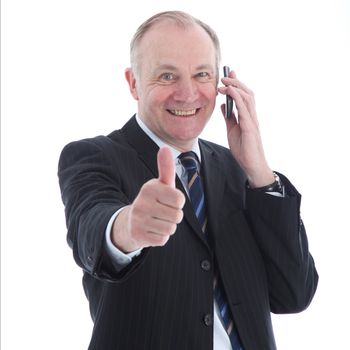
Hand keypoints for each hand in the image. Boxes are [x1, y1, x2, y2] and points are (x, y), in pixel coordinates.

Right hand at [112, 147, 185, 252]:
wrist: (130, 222)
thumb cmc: (152, 201)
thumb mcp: (159, 184)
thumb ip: (166, 168)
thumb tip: (165, 147)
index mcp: (149, 188)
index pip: (179, 199)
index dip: (177, 202)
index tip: (167, 200)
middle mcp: (141, 203)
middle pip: (177, 215)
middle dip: (173, 215)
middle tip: (162, 212)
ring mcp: (139, 220)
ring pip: (171, 228)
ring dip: (168, 226)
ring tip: (157, 221)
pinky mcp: (138, 235)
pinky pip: (163, 239)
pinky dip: (161, 236)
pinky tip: (152, 230)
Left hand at [218, 70, 273, 186]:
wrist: (251, 164)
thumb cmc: (244, 149)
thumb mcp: (232, 130)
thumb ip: (229, 117)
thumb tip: (224, 105)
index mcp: (247, 116)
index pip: (243, 96)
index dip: (237, 84)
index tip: (228, 74)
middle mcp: (252, 116)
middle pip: (247, 93)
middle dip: (236, 81)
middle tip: (225, 74)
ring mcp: (252, 121)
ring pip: (247, 98)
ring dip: (235, 87)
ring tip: (224, 82)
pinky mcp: (250, 127)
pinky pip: (244, 109)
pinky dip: (237, 99)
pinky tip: (230, 92)